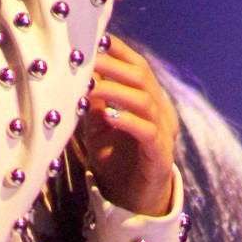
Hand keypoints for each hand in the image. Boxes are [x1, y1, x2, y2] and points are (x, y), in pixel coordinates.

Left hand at [78, 35, 178, 215]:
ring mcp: (164, 132)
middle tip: (87, 60)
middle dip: (113, 65)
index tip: (93, 40)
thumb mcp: (99, 127)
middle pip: (141, 76)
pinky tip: (110, 117)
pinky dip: (128, 122)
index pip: (137, 65)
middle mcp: (160, 110)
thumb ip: (94, 103)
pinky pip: (148, 132)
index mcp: (148, 99)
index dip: (118, 51)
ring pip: (145, 100)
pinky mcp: (161, 156)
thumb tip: (78, 76)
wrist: (132, 201)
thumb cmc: (115, 160)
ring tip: (92, 87)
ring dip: (116, 91)